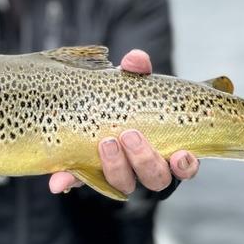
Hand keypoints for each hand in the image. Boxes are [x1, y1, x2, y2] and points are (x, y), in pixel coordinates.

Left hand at [49, 49, 199, 195]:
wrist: (92, 102)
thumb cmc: (126, 96)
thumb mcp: (132, 82)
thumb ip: (137, 71)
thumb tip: (135, 60)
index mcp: (167, 149)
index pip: (184, 166)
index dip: (185, 166)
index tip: (180, 155)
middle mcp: (146, 169)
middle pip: (155, 178)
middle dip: (143, 159)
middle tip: (129, 135)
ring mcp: (119, 174)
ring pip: (123, 183)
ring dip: (115, 165)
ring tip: (105, 143)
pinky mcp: (90, 174)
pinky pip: (82, 181)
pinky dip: (70, 180)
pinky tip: (58, 181)